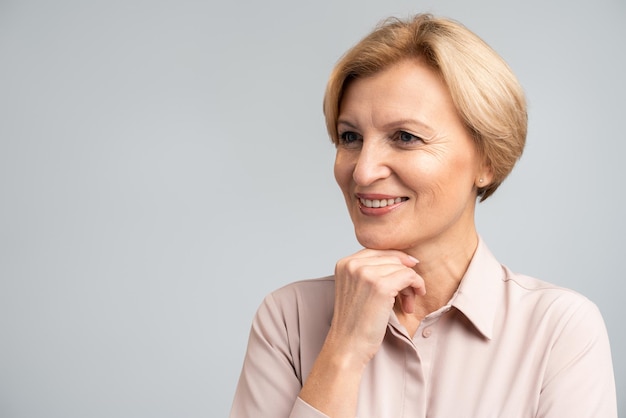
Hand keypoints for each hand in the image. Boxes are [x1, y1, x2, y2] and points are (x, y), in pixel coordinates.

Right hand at [328, 248, 425, 365]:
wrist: (348, 346)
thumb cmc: (354, 322)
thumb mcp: (355, 289)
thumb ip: (369, 271)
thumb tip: (402, 258)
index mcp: (344, 263)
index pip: (377, 250)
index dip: (396, 259)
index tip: (410, 269)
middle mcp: (353, 264)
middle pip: (391, 258)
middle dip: (403, 274)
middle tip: (407, 297)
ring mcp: (366, 274)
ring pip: (402, 267)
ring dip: (410, 284)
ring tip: (407, 304)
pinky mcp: (381, 286)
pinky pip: (409, 276)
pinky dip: (417, 285)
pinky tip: (414, 299)